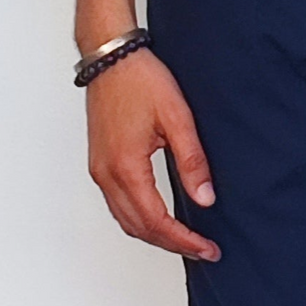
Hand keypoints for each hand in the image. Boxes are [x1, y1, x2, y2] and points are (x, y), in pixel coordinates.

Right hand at [85, 48, 220, 260]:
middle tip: (202, 248)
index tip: (207, 249)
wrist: (111, 56)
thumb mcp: (177, 117)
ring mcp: (99, 169)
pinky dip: (139, 218)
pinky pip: (117, 203)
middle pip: (138, 228)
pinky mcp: (98, 162)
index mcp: (126, 167)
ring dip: (153, 234)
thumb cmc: (141, 79)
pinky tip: (158, 215)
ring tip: (184, 237)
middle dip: (171, 243)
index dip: (183, 240)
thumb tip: (206, 199)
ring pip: (125, 219)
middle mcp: (106, 174)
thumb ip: (192, 161)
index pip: (156, 222)